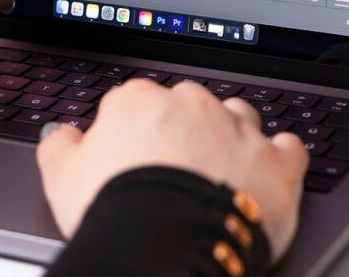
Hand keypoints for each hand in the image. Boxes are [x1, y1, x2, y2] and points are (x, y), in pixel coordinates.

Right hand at [37, 80, 307, 261]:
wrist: (164, 248)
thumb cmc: (115, 211)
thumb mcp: (62, 177)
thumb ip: (60, 145)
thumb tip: (61, 134)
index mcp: (141, 101)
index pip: (138, 101)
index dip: (136, 130)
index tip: (136, 156)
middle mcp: (192, 103)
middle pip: (190, 104)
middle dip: (185, 128)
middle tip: (175, 169)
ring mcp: (237, 129)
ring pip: (239, 115)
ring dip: (233, 133)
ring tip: (223, 168)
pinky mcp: (275, 162)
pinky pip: (288, 145)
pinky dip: (281, 155)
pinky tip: (270, 169)